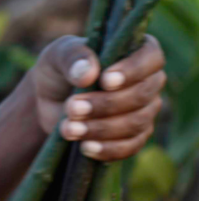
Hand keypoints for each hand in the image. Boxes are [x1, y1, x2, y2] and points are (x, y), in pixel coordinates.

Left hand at [31, 34, 165, 160]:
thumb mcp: (58, 55)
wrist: (49, 99)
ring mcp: (145, 111)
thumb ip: (72, 57)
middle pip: (141, 96)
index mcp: (136, 51)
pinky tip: (85, 147)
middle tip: (72, 107)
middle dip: (105, 104)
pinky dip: (107, 149)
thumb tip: (88, 73)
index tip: (104, 80)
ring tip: (69, 128)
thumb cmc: (60, 68)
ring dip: (101, 128)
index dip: (132, 70)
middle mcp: (148, 81)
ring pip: (135, 123)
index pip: (151, 57)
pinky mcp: (134, 137)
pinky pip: (130, 147)